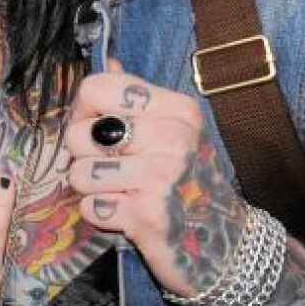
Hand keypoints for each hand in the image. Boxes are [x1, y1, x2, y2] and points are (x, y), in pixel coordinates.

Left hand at [66, 59, 247, 297]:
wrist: (225, 244)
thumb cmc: (187, 181)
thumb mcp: (171, 129)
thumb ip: (134, 98)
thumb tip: (109, 61)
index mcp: (177, 109)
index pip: (94, 88)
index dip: (84, 113)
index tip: (100, 131)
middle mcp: (173, 137)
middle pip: (79, 133)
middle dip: (84, 156)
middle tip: (115, 169)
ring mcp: (163, 176)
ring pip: (79, 173)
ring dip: (92, 189)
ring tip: (121, 191)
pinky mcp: (149, 215)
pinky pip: (90, 207)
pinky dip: (101, 214)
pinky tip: (126, 214)